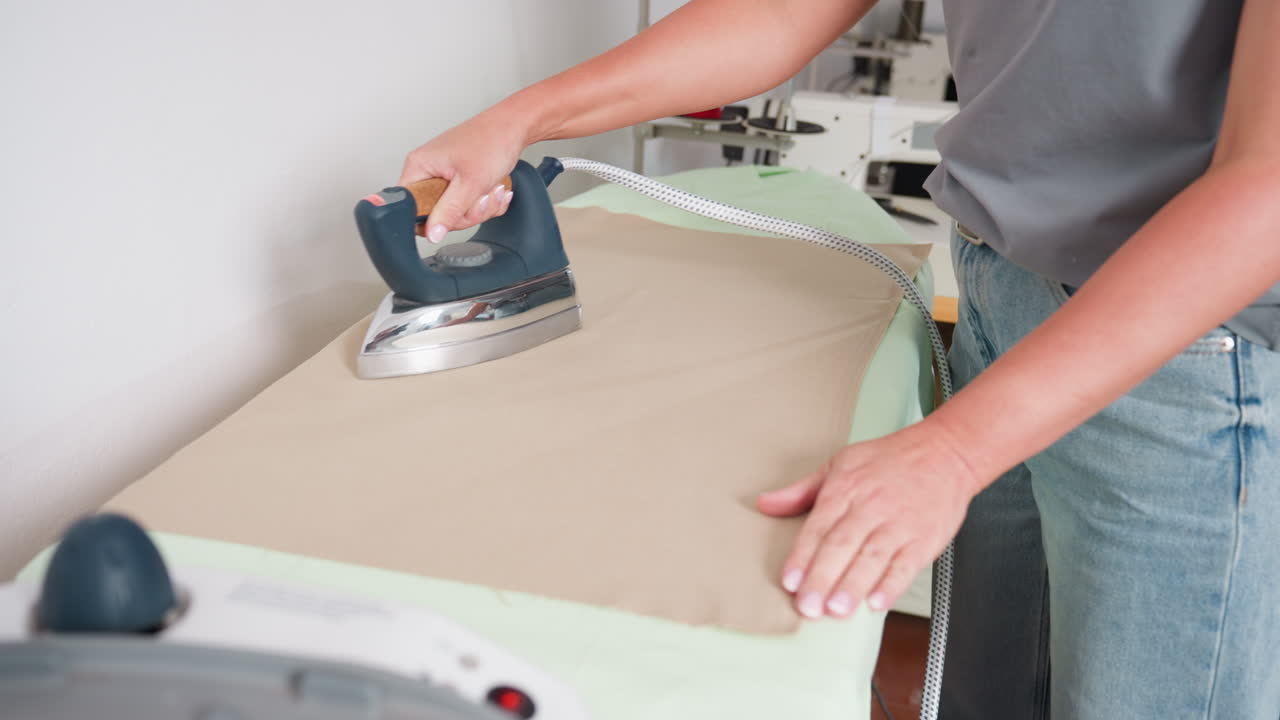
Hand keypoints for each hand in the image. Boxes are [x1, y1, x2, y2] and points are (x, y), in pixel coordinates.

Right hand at [398, 111, 528, 242]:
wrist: (513, 128)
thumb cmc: (491, 141)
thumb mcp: (470, 182)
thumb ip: (449, 211)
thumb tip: (432, 233)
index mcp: (419, 166)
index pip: (410, 207)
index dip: (432, 219)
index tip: (455, 213)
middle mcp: (427, 170)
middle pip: (437, 215)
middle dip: (467, 212)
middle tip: (480, 197)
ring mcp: (444, 176)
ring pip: (456, 212)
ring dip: (481, 207)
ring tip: (491, 189)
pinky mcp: (459, 180)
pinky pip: (468, 205)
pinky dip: (485, 201)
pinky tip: (494, 188)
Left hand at [757, 423, 978, 618]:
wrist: (946, 452)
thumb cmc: (891, 460)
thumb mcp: (840, 464)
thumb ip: (802, 490)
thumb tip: (765, 504)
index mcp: (846, 489)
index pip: (818, 528)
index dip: (802, 556)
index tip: (789, 580)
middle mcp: (871, 507)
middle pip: (841, 546)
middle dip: (822, 578)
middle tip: (807, 606)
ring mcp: (899, 524)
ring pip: (872, 558)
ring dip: (853, 585)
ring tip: (836, 609)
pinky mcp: (924, 538)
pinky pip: (906, 564)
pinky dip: (892, 584)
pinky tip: (877, 602)